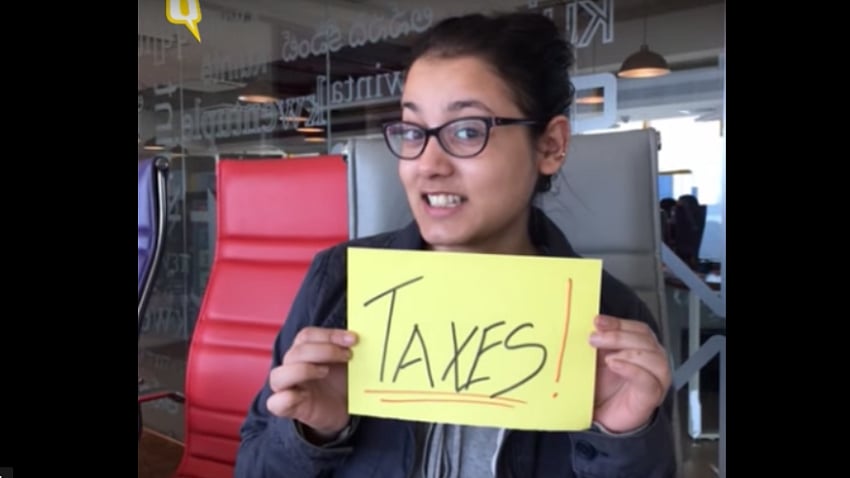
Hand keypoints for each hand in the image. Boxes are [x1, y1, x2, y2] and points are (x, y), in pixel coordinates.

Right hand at [266, 327, 357, 438]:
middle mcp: (291, 366)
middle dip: (325, 350)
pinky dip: (287, 398)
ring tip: (325, 372)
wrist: (341, 411)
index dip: (329, 335)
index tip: (352, 339)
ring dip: (303, 370)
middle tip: (348, 355)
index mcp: (304, 351)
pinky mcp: (287, 408)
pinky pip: (275, 403)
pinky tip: (303, 396)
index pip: (307, 335)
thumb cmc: (340, 383)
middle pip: (296, 352)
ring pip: (279, 374)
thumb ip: (348, 348)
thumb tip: (359, 336)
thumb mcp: (346, 363)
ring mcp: (287, 388)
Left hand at [589, 315, 670, 432]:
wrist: (601, 419)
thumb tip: (590, 327)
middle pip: (645, 339)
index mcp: (640, 348)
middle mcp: (652, 361)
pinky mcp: (651, 397)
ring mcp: (655, 379)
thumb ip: (598, 344)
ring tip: (607, 356)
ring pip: (653, 357)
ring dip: (627, 351)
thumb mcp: (596, 360)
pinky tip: (615, 365)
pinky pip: (648, 380)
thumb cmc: (602, 389)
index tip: (598, 322)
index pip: (637, 329)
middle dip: (618, 335)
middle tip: (595, 338)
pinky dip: (632, 370)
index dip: (619, 323)